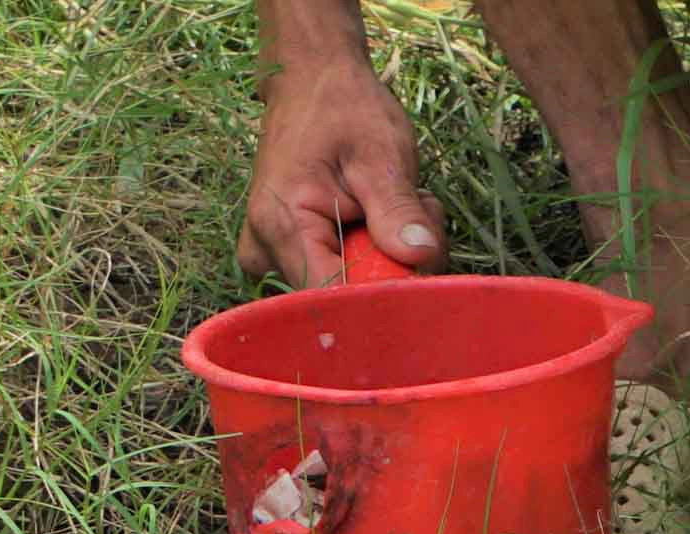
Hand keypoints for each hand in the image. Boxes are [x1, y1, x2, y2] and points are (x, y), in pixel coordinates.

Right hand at [238, 62, 444, 287]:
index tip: (420, 271)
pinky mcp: (288, 250)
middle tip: (418, 213)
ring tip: (398, 201)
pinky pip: (340, 272)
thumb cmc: (342, 108)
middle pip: (343, 297)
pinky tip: (381, 214)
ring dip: (388, 254)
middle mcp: (267, 250)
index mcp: (282, 225)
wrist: (312, 79)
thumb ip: (398, 210)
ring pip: (348, 286)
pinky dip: (374, 250)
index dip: (381, 297)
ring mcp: (273, 253)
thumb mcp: (380, 154)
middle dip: (394, 266)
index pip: (332, 297)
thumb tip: (422, 256)